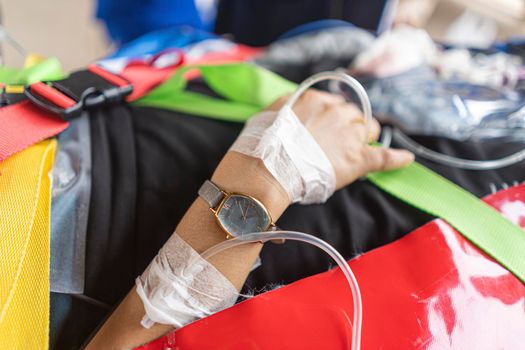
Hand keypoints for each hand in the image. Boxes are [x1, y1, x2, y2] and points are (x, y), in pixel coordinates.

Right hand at [267, 89, 413, 188]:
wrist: (268, 168)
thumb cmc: (263, 143)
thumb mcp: (271, 112)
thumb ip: (288, 104)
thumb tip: (295, 102)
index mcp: (317, 100)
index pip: (334, 105)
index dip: (333, 118)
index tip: (327, 128)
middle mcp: (337, 112)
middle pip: (354, 115)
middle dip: (350, 125)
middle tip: (337, 142)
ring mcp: (350, 135)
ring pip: (368, 130)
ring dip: (364, 138)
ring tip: (357, 150)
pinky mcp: (359, 159)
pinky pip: (384, 156)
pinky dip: (397, 158)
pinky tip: (406, 158)